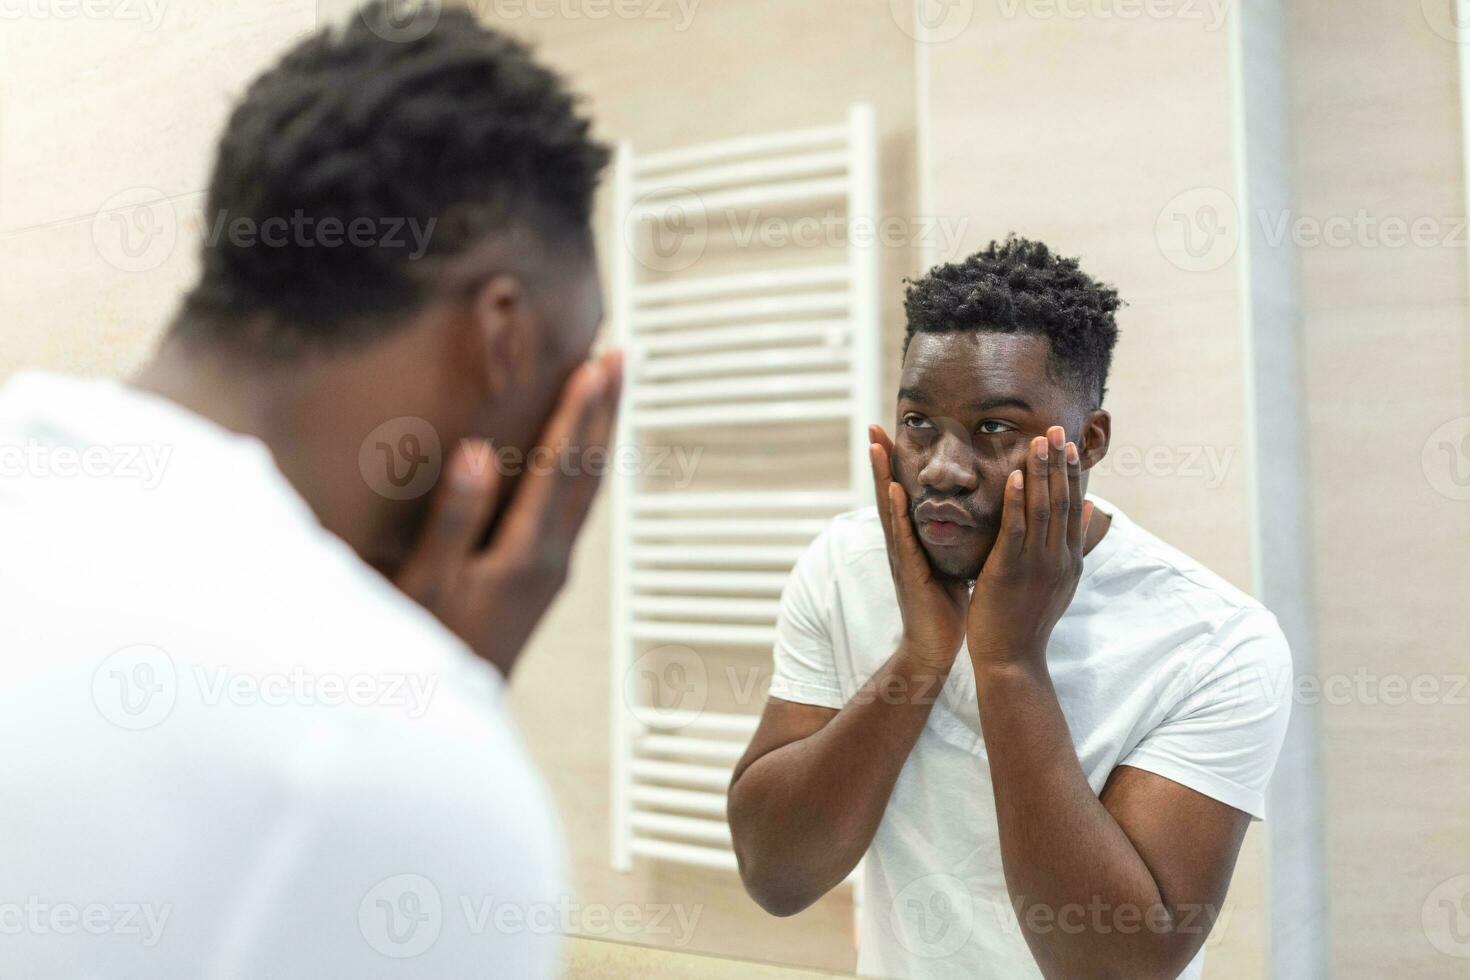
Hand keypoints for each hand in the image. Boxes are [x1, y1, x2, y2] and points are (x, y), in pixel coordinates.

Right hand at [394, 350, 622, 674]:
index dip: (578, 412)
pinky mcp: (542, 580)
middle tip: (623, 358)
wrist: (440, 720)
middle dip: (605, 411)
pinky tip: (579, 456)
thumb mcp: (426, 585)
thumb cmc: (424, 649)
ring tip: (610, 391)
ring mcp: (551, 571)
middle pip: (589, 470)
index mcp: (526, 553)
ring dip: (600, 435)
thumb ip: (453, 519)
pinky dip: (583, 468)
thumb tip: (480, 453)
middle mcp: (552, 559)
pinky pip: (576, 507)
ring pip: (588, 489)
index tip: (596, 364)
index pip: (561, 467)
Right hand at [869, 424, 968, 672]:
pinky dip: (896, 511)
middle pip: (888, 492)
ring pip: (889, 508)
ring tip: (876, 445)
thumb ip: (956, 538)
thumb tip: (978, 514)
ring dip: (881, 475)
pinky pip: (902, 536)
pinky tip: (894, 490)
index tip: (893, 432)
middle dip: (881, 460)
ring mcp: (901, 556)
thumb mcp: (954, 562)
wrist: (936, 647)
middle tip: (873, 427)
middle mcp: (902, 543)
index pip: (904, 493)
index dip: (897, 465)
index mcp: (914, 539)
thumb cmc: (948, 607)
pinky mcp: (908, 571)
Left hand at [966, 425, 1092, 670]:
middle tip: (1056, 428)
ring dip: (1040, 472)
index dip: (1071, 473)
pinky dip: (1016, 501)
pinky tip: (1014, 476)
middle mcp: (1058, 557)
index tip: (1069, 443)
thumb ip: (1073, 543)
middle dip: (1059, 463)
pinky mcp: (1011, 571)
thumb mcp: (1060, 580)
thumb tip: (1089, 508)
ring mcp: (1036, 564)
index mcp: (1069, 558)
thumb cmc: (1028, 619)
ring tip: (1038, 441)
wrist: (1013, 658)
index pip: (1073, 506)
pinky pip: (1015, 530)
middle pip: (1061, 500)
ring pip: (1042, 509)